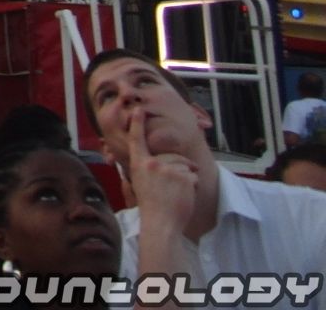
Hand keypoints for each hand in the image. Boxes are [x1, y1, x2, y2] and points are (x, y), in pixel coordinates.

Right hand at [124, 109, 197, 239]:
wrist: (160, 223)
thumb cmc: (150, 206)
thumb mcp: (139, 182)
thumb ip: (145, 168)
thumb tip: (151, 159)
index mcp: (139, 164)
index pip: (137, 139)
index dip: (137, 123)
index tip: (138, 109)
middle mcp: (152, 163)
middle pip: (173, 156)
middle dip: (180, 168)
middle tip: (174, 187)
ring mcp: (168, 169)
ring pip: (185, 166)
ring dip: (187, 179)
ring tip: (177, 194)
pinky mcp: (183, 177)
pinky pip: (194, 177)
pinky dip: (194, 187)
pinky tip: (184, 196)